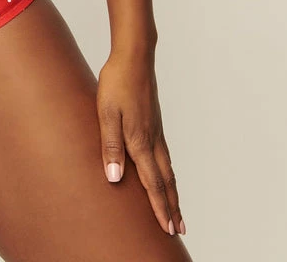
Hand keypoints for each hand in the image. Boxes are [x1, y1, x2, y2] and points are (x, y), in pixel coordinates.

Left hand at [96, 49, 185, 236]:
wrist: (134, 58)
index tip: (167, 228)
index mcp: (140, 140)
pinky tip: (165, 173)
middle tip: (179, 229)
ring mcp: (156, 131)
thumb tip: (115, 178)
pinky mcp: (154, 123)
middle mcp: (152, 140)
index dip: (159, 207)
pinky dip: (168, 173)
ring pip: (168, 169)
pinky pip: (164, 156)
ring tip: (176, 208)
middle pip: (166, 180)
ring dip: (172, 191)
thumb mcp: (106, 113)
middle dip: (172, 206)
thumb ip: (111, 146)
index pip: (152, 182)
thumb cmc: (116, 83)